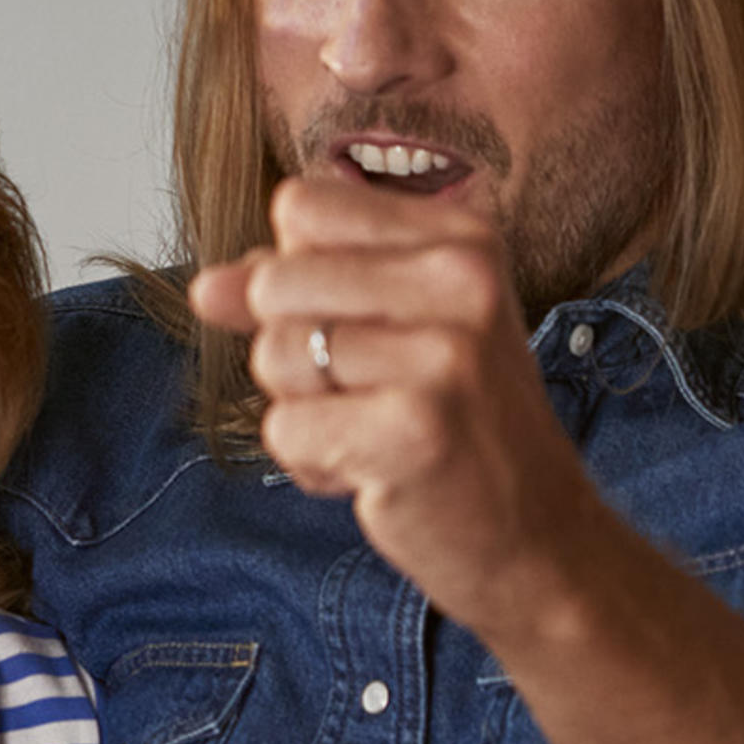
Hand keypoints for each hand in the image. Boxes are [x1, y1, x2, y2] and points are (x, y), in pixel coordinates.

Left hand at [190, 175, 612, 638]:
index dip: (296, 273)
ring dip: (304, 410)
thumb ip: (293, 293)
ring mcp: (444, 355)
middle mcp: (461, 281)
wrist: (538, 537)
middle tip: (371, 391)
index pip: (301, 205)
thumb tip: (205, 288)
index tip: (358, 324)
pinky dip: (312, 463)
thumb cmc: (456, 423)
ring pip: (274, 356)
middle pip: (274, 281)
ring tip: (378, 430)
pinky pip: (285, 429)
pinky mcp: (417, 429)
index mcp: (461, 237)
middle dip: (292, 350)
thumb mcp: (390, 330)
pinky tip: (378, 472)